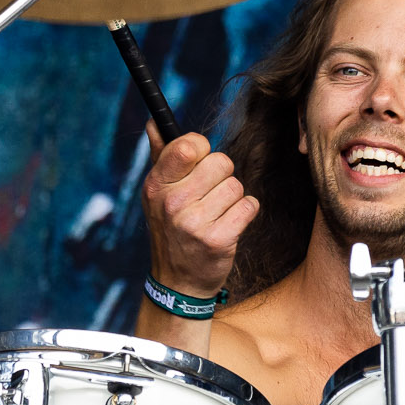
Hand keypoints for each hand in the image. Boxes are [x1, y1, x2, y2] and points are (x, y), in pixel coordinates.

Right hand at [142, 123, 258, 299]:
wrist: (178, 282)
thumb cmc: (172, 230)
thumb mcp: (158, 194)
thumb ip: (161, 156)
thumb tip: (154, 122)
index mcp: (156, 185)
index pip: (189, 144)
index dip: (203, 150)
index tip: (199, 164)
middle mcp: (172, 202)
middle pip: (221, 162)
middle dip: (223, 177)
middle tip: (209, 197)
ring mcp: (193, 223)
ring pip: (237, 186)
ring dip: (234, 199)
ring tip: (217, 214)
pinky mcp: (217, 240)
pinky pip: (249, 207)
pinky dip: (246, 214)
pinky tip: (230, 225)